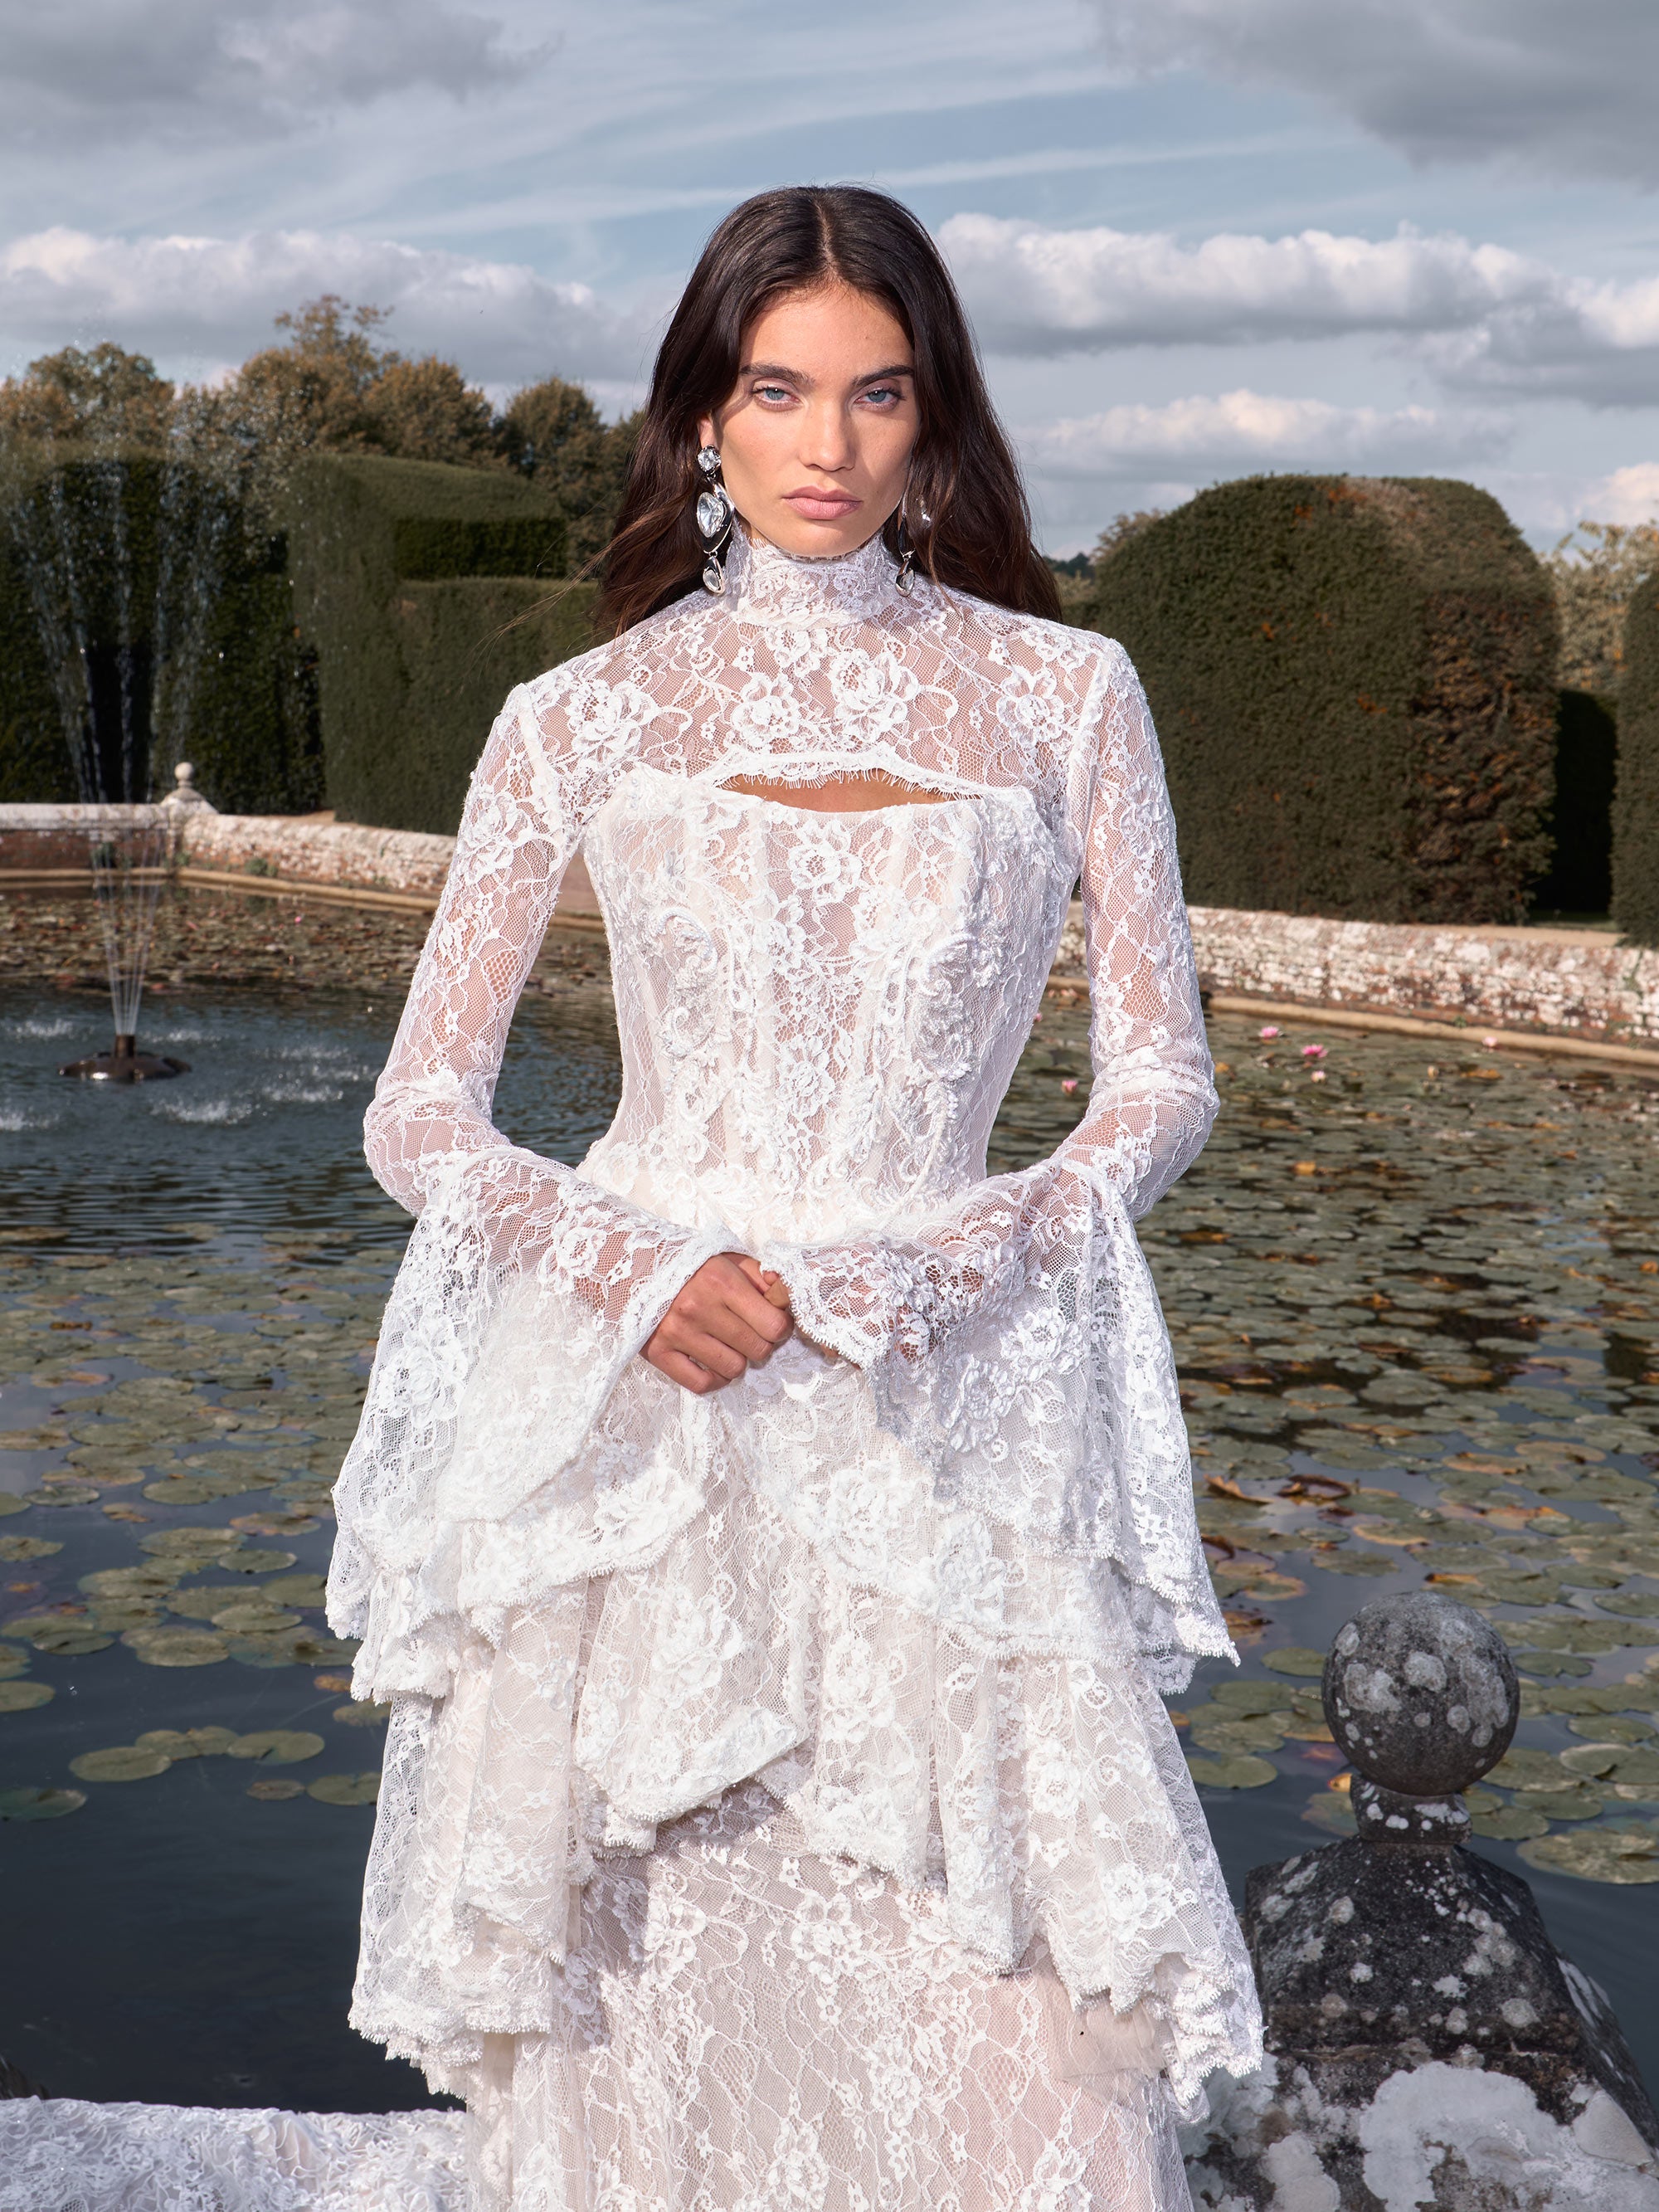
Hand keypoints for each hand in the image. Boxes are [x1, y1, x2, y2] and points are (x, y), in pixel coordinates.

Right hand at [643, 1253, 793, 1395]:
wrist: (632, 1267)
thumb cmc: (688, 1264)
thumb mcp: (727, 1258)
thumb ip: (760, 1275)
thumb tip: (784, 1294)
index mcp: (722, 1282)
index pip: (774, 1325)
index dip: (781, 1327)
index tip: (774, 1323)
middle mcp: (700, 1308)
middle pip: (757, 1350)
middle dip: (761, 1344)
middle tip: (750, 1334)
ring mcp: (678, 1333)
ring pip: (733, 1369)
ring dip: (737, 1360)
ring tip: (729, 1345)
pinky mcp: (658, 1352)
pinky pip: (701, 1384)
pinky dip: (714, 1379)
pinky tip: (713, 1364)